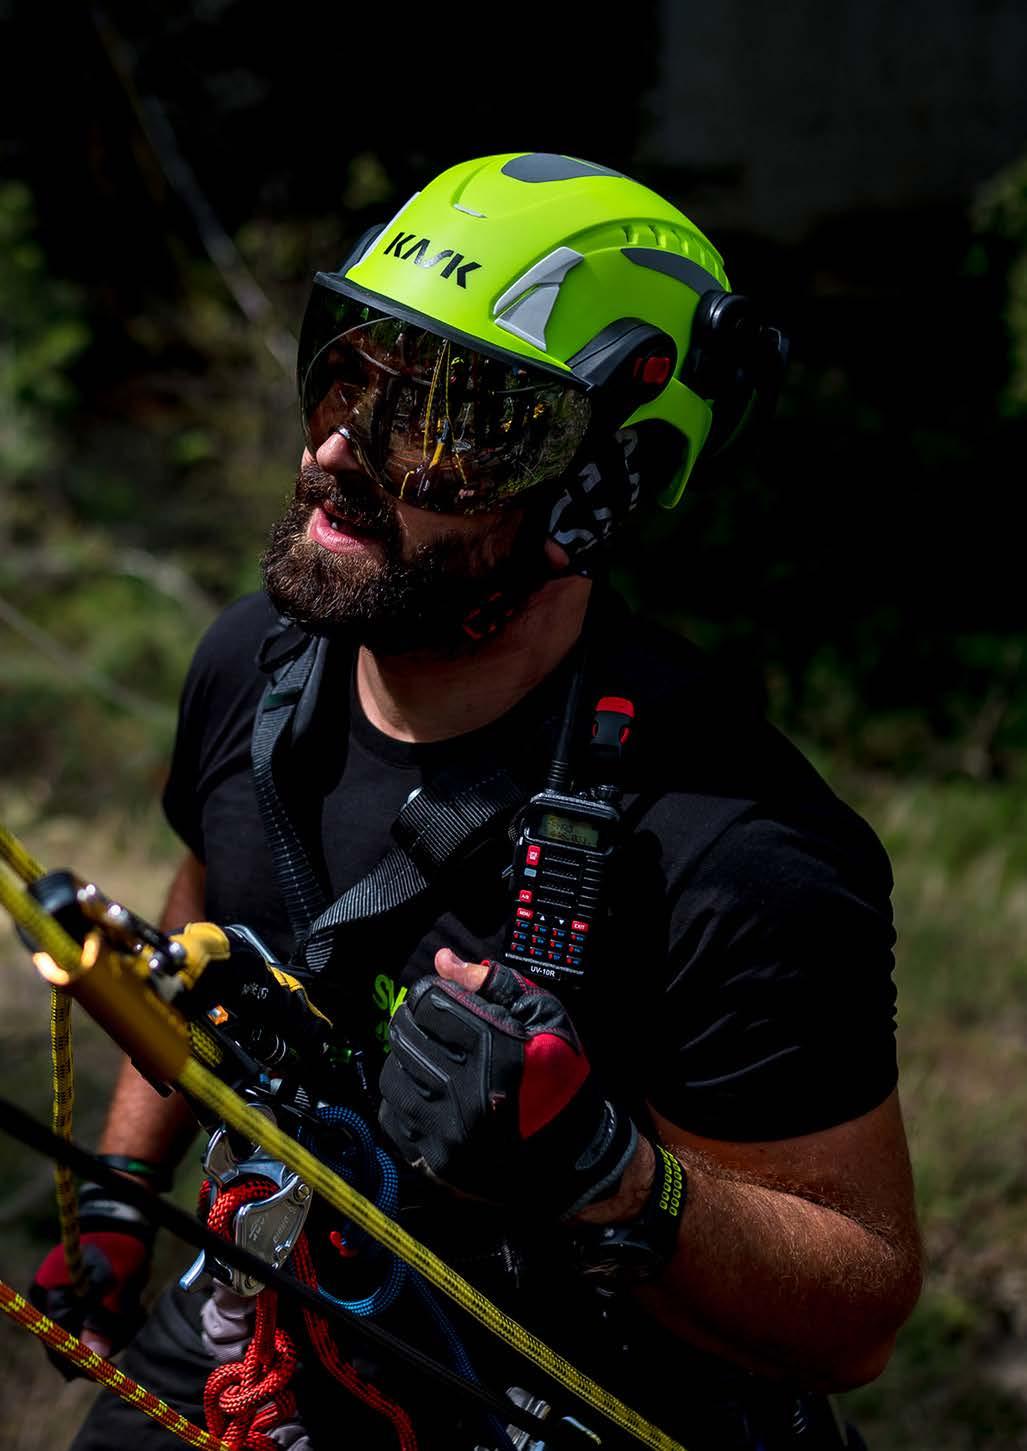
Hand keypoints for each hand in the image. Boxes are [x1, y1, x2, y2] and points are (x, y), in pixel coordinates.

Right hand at [30, 1183, 154, 1375]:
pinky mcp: (89, 1304)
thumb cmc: (118, 1246)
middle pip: (75, 1342)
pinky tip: (133, 1307)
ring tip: (136, 1308)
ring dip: (117, 1330)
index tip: (101, 1371)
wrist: (126, 1223)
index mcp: (53, 1295)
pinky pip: (101, 1326)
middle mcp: (56, 1302)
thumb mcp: (114, 1281)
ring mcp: (72, 1303)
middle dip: (105, 1340)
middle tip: (131, 1323)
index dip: (79, 1360)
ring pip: (92, 1336)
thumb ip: (102, 1318)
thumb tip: (95, 1357)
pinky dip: (118, 1322)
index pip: (58, 1341)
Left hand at [378, 949, 636, 1216]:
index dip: (432, 993)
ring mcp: (447, 1129)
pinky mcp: (437, 1160)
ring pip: (393, 1075)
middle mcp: (465, 1090)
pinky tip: (429, 1095)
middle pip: (403, 1035)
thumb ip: (492, 984)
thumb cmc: (561, 1074)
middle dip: (414, 1022)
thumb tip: (443, 960)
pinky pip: (394, 1118)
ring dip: (406, 1061)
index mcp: (493, 1048)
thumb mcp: (544, 1015)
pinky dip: (405, 1100)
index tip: (445, 1001)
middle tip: (436, 1028)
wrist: (576, 1151)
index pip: (426, 1001)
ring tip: (432, 1062)